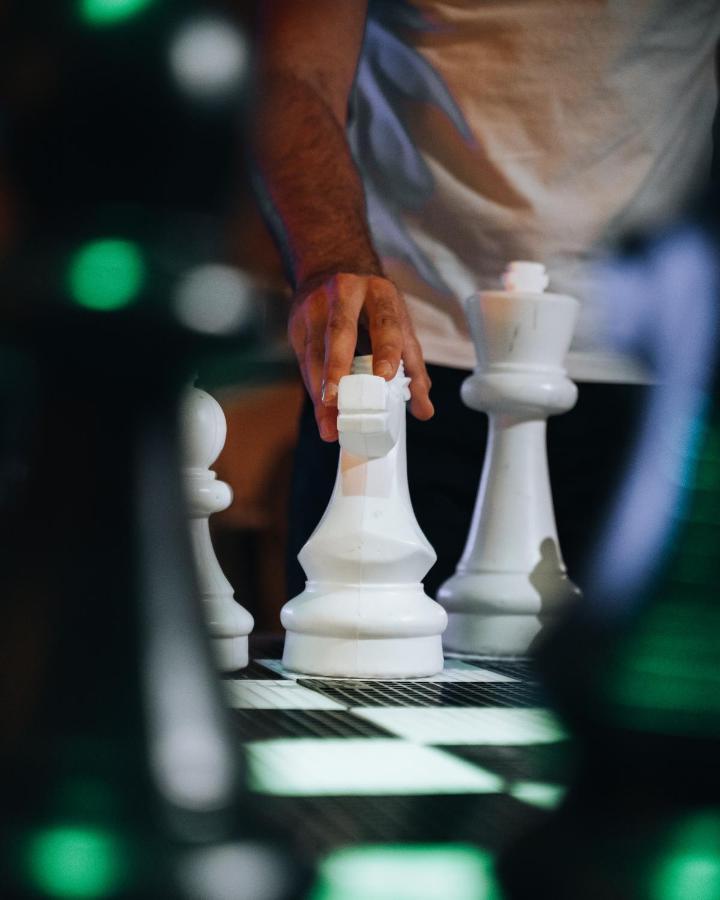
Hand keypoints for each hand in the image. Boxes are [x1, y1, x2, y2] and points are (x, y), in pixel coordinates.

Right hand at [288, 272, 433, 440]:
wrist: (334, 268)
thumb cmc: (373, 307)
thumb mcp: (398, 327)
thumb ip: (413, 368)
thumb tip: (424, 411)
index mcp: (379, 293)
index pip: (384, 321)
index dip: (385, 349)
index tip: (385, 376)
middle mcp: (344, 293)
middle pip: (339, 331)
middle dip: (337, 366)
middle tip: (336, 401)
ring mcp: (315, 307)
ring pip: (315, 351)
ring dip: (321, 390)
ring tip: (329, 425)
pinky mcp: (297, 324)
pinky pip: (304, 362)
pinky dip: (315, 389)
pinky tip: (322, 413)